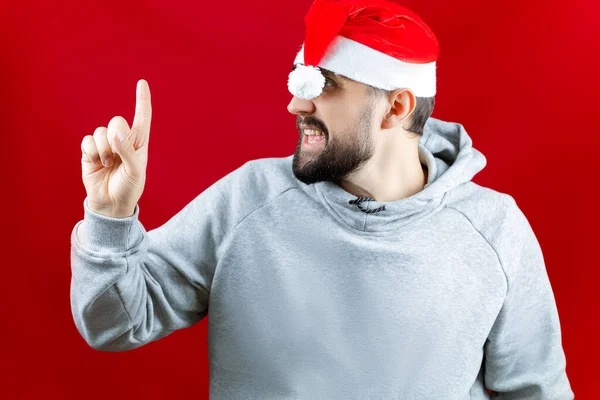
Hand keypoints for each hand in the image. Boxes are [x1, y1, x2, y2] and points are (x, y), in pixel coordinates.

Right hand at [80, 79, 151, 217]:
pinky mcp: (90, 151)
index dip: (142, 100)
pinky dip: (93, 152)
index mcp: (139, 142)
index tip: (142, 83)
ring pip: (100, 131)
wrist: (111, 203)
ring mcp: (105, 145)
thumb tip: (116, 131)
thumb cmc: (129, 187)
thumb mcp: (135, 171)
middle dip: (116, 136)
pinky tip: (98, 164)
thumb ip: (127, 150)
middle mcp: (122, 140)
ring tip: (109, 165)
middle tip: (118, 156)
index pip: (142, 118)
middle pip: (116, 121)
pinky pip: (88, 140)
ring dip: (105, 150)